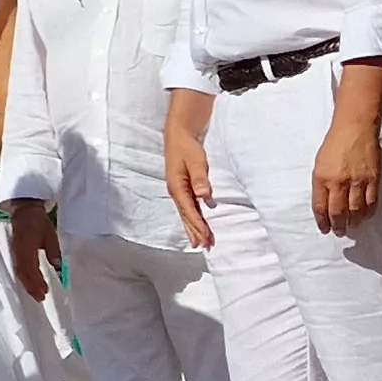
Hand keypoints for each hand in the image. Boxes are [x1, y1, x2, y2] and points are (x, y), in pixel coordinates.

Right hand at [4, 199, 60, 302]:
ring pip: (19, 272)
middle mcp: (18, 252)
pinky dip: (24, 278)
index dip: (37, 281)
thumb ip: (53, 250)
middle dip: (31, 287)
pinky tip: (30, 284)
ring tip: (37, 294)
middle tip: (41, 298)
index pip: (30, 268)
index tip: (45, 292)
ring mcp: (14, 252)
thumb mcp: (50, 234)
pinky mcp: (15, 253)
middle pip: (23, 273)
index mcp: (26, 246)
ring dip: (27, 285)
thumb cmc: (38, 221)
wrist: (24, 211)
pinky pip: (18, 268)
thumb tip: (57, 267)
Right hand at [164, 128, 215, 250]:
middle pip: (186, 216)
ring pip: (186, 214)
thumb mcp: (195, 160)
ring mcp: (178, 190)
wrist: (178, 134)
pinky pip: (187, 207)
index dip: (198, 225)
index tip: (206, 238)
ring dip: (193, 228)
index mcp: (177, 187)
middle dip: (195, 231)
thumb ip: (199, 178)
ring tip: (200, 242)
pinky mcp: (182, 187)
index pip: (189, 211)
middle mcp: (176, 191)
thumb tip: (204, 195)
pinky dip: (192, 218)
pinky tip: (196, 225)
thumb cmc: (187, 146)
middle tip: (204, 246)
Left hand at [312, 118, 380, 232]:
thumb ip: (322, 183)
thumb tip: (325, 203)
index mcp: (322, 178)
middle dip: (338, 226)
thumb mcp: (319, 163)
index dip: (322, 222)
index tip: (324, 229)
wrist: (355, 127)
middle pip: (338, 212)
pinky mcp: (373, 179)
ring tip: (352, 227)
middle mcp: (339, 182)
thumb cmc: (335, 143)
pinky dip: (368, 212)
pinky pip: (372, 202)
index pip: (320, 207)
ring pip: (356, 211)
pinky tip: (365, 216)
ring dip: (354, 222)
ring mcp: (357, 181)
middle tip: (339, 232)